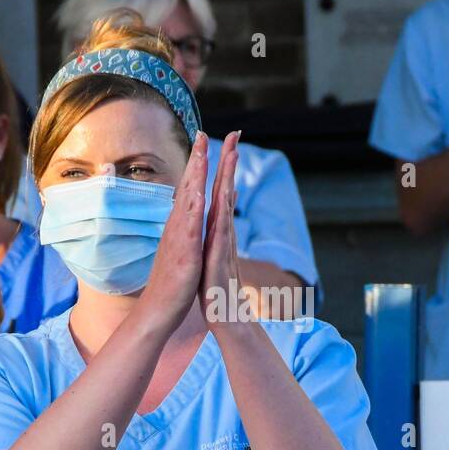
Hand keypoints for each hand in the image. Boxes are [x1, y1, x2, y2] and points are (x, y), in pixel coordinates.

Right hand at [138, 130, 208, 337]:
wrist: (159, 309)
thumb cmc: (173, 283)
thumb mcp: (183, 251)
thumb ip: (185, 232)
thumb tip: (189, 217)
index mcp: (181, 226)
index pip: (190, 189)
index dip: (196, 165)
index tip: (203, 141)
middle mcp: (177, 227)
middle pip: (188, 186)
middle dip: (197, 159)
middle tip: (203, 132)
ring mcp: (179, 238)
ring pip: (188, 200)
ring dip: (195, 175)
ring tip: (202, 153)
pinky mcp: (183, 253)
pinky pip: (189, 227)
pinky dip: (194, 208)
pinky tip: (200, 193)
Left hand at [200, 131, 245, 331]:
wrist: (224, 316)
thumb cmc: (216, 287)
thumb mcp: (213, 254)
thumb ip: (218, 235)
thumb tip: (220, 218)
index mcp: (217, 229)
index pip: (220, 191)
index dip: (223, 166)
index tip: (226, 141)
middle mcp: (222, 232)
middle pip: (226, 190)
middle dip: (230, 161)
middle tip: (235, 134)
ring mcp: (222, 244)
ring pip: (225, 205)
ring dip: (228, 180)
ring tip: (231, 156)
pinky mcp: (218, 259)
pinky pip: (220, 233)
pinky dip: (221, 214)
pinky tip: (222, 199)